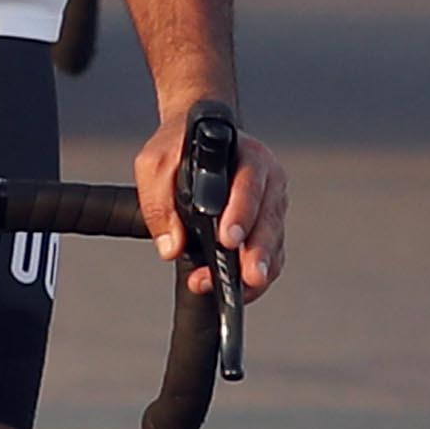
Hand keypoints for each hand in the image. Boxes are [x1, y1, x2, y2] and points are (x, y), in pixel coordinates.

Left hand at [140, 100, 286, 298]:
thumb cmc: (180, 146)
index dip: (241, 214)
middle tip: (247, 276)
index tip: (228, 239)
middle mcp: (267, 180)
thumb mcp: (156, 163)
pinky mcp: (268, 227)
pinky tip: (238, 290)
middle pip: (268, 220)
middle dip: (257, 252)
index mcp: (247, 156)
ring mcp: (270, 205)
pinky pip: (270, 256)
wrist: (194, 137)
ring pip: (273, 243)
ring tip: (237, 291)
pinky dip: (256, 277)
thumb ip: (159, 201)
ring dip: (256, 270)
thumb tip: (171, 245)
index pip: (249, 185)